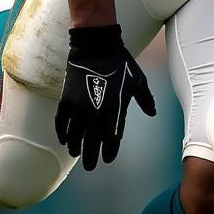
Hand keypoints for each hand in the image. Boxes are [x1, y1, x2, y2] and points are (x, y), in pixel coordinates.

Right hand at [55, 24, 155, 169]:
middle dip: (91, 156)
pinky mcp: (66, 100)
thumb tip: (152, 112)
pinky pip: (61, 123)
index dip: (109, 151)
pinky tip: (64, 140)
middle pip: (92, 142)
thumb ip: (145, 99)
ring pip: (75, 136)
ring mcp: (79, 107)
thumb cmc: (120, 63)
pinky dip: (61, 133)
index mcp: (115, 110)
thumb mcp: (138, 81)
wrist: (97, 47)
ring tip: (77, 153)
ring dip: (75, 147)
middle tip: (91, 166)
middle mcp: (96, 113)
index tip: (108, 159)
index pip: (112, 139)